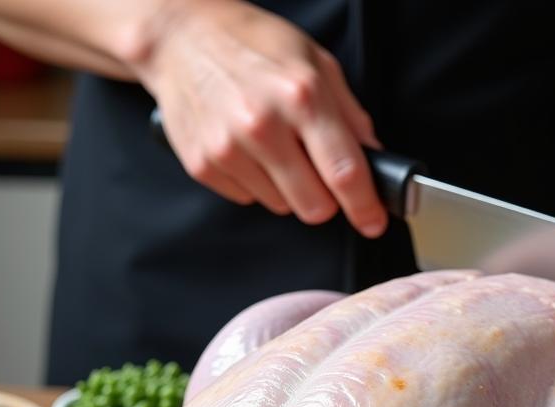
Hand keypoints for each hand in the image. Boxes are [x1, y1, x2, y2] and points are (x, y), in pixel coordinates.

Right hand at [134, 0, 385, 235]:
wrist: (180, 37)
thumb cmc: (252, 45)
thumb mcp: (315, 62)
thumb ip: (350, 114)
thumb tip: (373, 158)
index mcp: (302, 96)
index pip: (345, 173)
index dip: (365, 207)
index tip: (374, 222)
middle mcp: (264, 125)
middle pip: (315, 206)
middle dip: (324, 197)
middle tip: (316, 171)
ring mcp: (229, 148)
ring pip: (282, 206)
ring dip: (286, 187)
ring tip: (272, 145)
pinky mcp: (203, 165)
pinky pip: (248, 199)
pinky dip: (254, 181)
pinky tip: (245, 147)